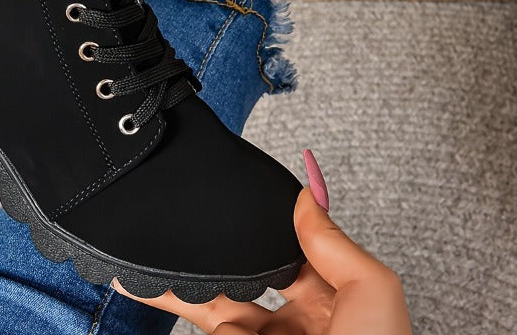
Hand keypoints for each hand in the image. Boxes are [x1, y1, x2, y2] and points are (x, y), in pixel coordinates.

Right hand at [113, 150, 411, 334]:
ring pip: (215, 313)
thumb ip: (337, 246)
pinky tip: (161, 296)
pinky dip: (192, 318)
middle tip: (171, 239)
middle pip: (240, 285)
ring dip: (182, 294)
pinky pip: (211, 333)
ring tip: (144, 274)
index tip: (228, 209)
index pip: (285, 257)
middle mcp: (294, 332)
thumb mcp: (372, 298)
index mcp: (331, 307)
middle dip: (205, 263)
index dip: (258, 233)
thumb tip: (308, 196)